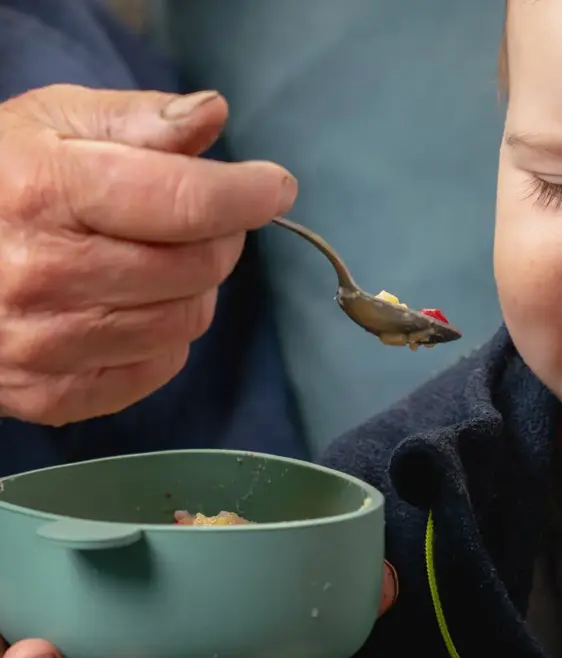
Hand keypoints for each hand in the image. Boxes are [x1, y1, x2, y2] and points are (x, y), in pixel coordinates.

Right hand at [0, 84, 296, 424]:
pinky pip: (159, 367)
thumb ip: (137, 120)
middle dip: (222, 236)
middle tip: (207, 218)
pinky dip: (167, 335)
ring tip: (162, 259)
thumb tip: (215, 115)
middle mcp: (44, 276)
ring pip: (187, 321)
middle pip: (198, 268)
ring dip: (197, 287)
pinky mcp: (53, 395)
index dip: (247, 195)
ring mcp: (46, 347)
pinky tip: (135, 305)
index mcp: (44, 193)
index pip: (185, 203)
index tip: (276, 187)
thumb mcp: (51, 125)